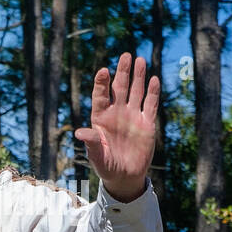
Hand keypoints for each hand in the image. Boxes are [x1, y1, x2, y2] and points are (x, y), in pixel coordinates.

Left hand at [74, 51, 159, 201]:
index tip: (103, 70)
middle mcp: (117, 113)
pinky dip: (152, 92)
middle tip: (125, 55)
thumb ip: (91, 142)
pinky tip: (153, 79)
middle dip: (122, 72)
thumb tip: (79, 132)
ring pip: (136, 92)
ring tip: (140, 60)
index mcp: (100, 119)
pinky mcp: (147, 123)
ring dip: (138, 77)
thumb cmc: (105, 165)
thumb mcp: (96, 155)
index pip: (100, 96)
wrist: (124, 176)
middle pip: (120, 88)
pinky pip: (150, 104)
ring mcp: (132, 116)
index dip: (101, 83)